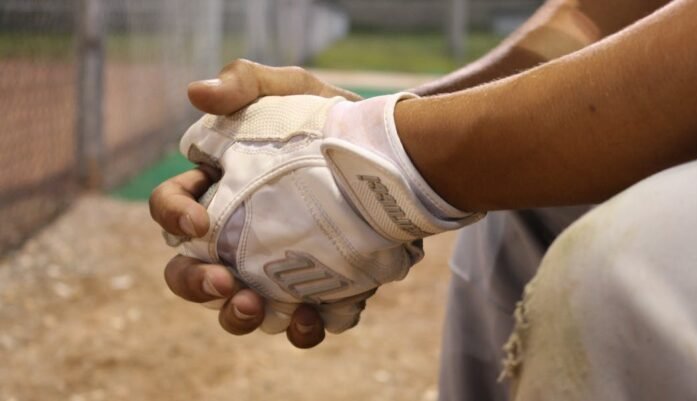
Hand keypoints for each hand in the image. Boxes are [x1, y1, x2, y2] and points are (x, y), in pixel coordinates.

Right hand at [150, 60, 360, 347]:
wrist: (394, 152)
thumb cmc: (331, 118)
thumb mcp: (292, 89)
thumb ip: (246, 82)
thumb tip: (197, 93)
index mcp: (219, 190)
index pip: (172, 207)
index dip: (173, 217)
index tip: (199, 222)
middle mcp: (240, 236)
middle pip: (191, 272)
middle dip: (196, 284)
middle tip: (223, 283)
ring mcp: (277, 267)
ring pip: (239, 307)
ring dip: (238, 316)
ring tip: (256, 307)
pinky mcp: (319, 286)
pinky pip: (300, 320)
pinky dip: (301, 327)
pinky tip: (312, 317)